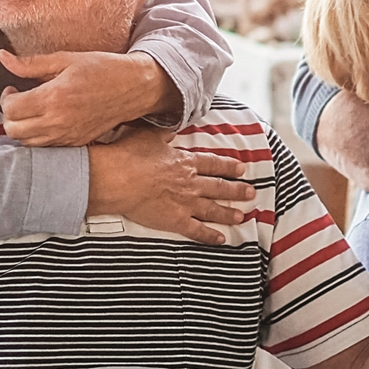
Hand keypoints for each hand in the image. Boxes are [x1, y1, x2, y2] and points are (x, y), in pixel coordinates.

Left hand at [0, 50, 175, 145]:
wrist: (135, 87)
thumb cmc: (104, 70)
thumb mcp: (66, 59)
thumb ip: (30, 63)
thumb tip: (3, 58)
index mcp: (55, 97)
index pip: (11, 108)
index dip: (5, 97)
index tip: (12, 89)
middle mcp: (60, 121)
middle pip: (13, 130)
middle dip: (9, 115)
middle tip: (18, 101)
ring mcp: (68, 135)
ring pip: (26, 143)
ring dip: (22, 128)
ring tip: (31, 112)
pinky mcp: (76, 143)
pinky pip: (46, 148)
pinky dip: (38, 137)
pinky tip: (46, 121)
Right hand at [87, 126, 256, 242]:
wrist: (117, 179)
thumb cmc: (130, 155)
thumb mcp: (150, 136)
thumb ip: (164, 134)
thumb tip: (171, 129)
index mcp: (185, 162)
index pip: (214, 164)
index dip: (229, 166)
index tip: (241, 168)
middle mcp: (191, 183)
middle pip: (219, 187)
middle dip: (237, 190)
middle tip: (251, 193)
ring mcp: (185, 203)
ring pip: (213, 209)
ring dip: (229, 213)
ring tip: (242, 216)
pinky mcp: (175, 221)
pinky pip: (197, 230)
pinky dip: (210, 235)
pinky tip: (221, 239)